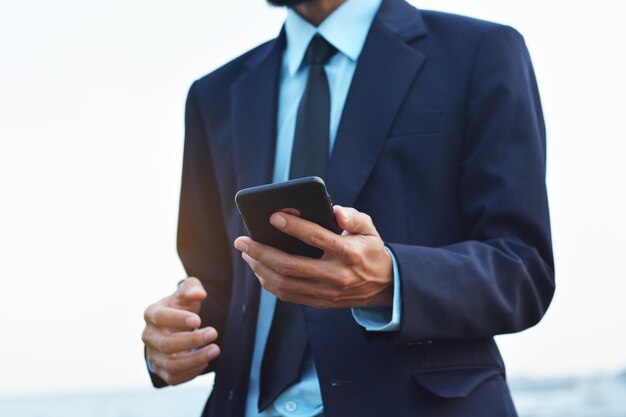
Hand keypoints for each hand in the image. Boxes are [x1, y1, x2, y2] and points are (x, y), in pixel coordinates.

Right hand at [141, 277, 219, 385]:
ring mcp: (153, 355)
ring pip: (170, 365)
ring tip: (215, 350)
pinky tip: (206, 361)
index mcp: (152, 314)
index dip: (177, 319)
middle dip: (192, 340)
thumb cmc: (180, 306)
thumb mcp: (186, 293)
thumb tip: (199, 294)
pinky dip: (191, 372)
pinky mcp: (161, 370)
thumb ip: (191, 288)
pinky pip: (173, 378)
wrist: (174, 326)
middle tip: (214, 333)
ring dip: (195, 360)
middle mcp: (149, 336)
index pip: (160, 318)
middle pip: (166, 344)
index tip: (197, 319)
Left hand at [234, 206, 392, 308]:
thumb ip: (353, 217)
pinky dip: (268, 282)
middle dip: (262, 252)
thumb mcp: (369, 229)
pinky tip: (259, 267)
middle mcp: (336, 276)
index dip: (294, 227)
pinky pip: (287, 294)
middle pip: (291, 266)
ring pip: (285, 284)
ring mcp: (326, 293)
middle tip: (242, 240)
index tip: (273, 216)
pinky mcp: (319, 302)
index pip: (318, 239)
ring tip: (246, 253)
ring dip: (260, 268)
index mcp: (349, 253)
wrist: (382, 285)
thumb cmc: (368, 249)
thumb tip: (334, 211)